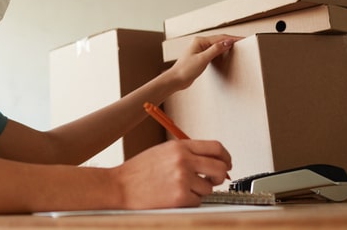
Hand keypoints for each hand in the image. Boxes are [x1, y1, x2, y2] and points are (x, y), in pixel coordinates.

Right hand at [113, 139, 231, 208]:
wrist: (120, 186)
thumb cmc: (139, 171)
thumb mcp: (163, 152)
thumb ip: (186, 153)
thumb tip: (212, 162)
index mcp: (179, 146)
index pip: (216, 147)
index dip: (226, 157)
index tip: (226, 163)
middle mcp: (183, 160)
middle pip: (220, 168)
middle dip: (220, 176)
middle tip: (213, 180)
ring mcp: (182, 179)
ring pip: (209, 188)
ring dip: (200, 191)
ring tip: (180, 188)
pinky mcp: (180, 197)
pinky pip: (197, 201)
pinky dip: (189, 201)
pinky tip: (173, 196)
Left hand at [167, 34, 242, 90]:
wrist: (176, 79)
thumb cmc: (186, 69)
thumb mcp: (203, 59)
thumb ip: (215, 50)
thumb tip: (228, 42)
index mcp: (200, 41)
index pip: (220, 38)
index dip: (232, 39)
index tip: (243, 39)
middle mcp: (200, 43)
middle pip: (219, 40)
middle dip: (231, 40)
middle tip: (244, 42)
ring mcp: (200, 50)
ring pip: (216, 45)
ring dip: (226, 45)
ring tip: (237, 46)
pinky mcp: (200, 57)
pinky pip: (213, 52)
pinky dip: (221, 51)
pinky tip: (226, 53)